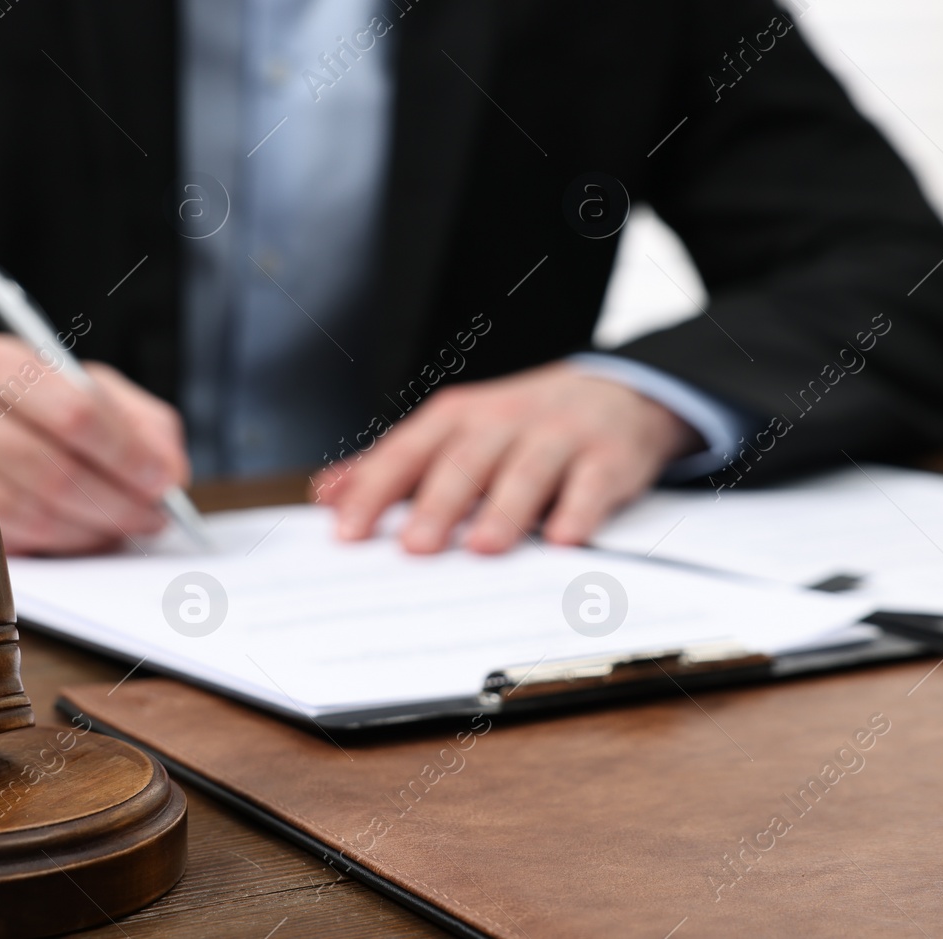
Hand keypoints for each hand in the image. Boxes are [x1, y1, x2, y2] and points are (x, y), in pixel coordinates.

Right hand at [0, 333, 188, 554]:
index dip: (126, 454)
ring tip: (128, 523)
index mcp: (0, 363)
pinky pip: (18, 537)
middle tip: (155, 514)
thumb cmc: (47, 402)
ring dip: (94, 527)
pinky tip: (91, 531)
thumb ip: (145, 426)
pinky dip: (66, 541)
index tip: (162, 481)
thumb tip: (170, 475)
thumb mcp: (99, 393)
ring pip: (35, 511)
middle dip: (116, 500)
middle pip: (52, 469)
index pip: (73, 414)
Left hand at [314, 361, 700, 554]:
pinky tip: (564, 539)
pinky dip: (578, 510)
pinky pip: (592, 483)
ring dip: (505, 508)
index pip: (406, 453)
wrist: (615, 394)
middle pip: (465, 460)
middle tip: (414, 548)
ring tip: (483, 547)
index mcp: (456, 420)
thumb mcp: (452, 435)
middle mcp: (503, 421)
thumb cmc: (518, 427)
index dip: (375, 491)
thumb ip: (392, 465)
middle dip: (438, 503)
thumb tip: (327, 493)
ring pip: (527, 470)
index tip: (346, 532)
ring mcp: (558, 436)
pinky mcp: (608, 457)